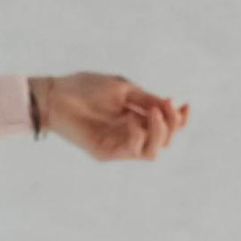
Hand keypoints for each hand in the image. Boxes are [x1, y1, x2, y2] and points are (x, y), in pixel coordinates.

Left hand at [34, 72, 189, 159]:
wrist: (56, 95)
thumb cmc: (86, 87)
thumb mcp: (123, 89)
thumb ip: (147, 99)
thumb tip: (172, 106)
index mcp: (137, 117)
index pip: (166, 126)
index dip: (181, 119)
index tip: (185, 104)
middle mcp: (131, 133)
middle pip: (165, 141)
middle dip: (171, 126)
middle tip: (163, 108)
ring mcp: (119, 144)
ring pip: (153, 152)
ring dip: (158, 133)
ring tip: (150, 115)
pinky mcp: (105, 152)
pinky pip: (132, 151)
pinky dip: (137, 136)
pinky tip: (132, 121)